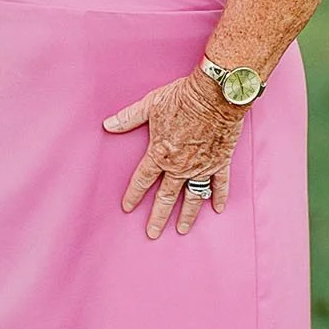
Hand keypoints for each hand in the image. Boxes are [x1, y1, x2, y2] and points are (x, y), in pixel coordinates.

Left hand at [103, 70, 244, 237]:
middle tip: (152, 233)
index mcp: (160, 153)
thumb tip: (107, 125)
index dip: (133, 195)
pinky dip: (219, 197)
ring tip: (181, 229)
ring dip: (186, 215)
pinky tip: (217, 209)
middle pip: (166, 197)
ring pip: (192, 197)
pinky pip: (219, 185)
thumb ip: (128, 118)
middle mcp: (180, 166)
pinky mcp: (220, 162)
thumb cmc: (182, 98)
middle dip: (158, 217)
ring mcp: (201, 167)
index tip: (127, 208)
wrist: (216, 95)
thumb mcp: (150, 105)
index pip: (143, 180)